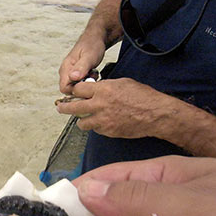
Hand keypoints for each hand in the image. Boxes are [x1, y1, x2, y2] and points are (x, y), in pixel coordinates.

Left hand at [56, 77, 173, 138]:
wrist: (155, 114)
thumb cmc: (143, 96)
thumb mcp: (123, 83)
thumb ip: (107, 86)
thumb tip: (97, 89)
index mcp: (103, 90)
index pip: (78, 89)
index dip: (74, 90)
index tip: (72, 92)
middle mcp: (99, 105)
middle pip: (73, 107)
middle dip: (64, 107)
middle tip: (61, 107)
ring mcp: (103, 120)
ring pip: (81, 122)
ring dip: (81, 120)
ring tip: (82, 119)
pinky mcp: (108, 131)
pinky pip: (96, 130)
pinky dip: (96, 127)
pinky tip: (102, 123)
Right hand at [58, 33, 105, 93]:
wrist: (96, 38)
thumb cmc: (92, 45)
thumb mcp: (89, 56)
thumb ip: (81, 67)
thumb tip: (73, 77)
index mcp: (65, 68)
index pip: (64, 89)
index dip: (76, 90)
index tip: (87, 83)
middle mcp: (65, 72)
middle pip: (69, 90)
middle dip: (82, 87)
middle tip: (91, 77)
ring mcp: (70, 73)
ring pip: (75, 87)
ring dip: (86, 84)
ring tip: (93, 73)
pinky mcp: (75, 73)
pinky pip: (79, 83)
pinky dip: (87, 81)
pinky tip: (92, 73)